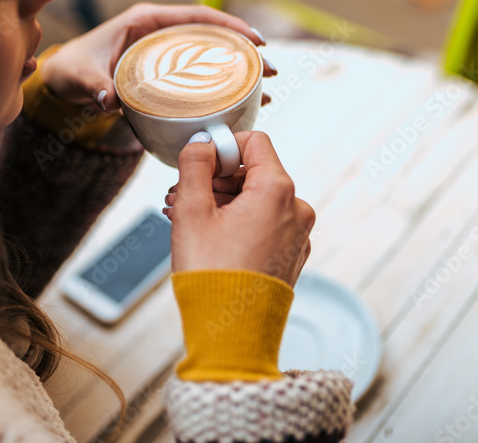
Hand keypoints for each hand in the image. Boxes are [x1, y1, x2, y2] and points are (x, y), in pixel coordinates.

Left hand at [40, 3, 276, 111]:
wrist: (63, 79)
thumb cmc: (72, 70)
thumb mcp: (81, 76)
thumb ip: (94, 85)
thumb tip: (109, 99)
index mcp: (147, 20)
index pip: (197, 16)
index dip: (230, 25)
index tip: (256, 40)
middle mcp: (161, 33)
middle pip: (213, 36)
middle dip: (245, 52)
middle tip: (272, 71)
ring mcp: (166, 53)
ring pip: (211, 57)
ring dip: (239, 72)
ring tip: (266, 92)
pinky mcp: (166, 73)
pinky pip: (200, 76)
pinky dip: (221, 88)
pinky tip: (241, 106)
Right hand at [164, 131, 314, 287]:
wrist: (232, 336)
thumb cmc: (212, 274)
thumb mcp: (192, 211)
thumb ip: (195, 166)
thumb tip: (202, 143)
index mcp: (278, 190)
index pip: (255, 142)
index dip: (222, 146)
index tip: (198, 163)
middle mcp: (297, 209)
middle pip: (254, 173)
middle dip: (215, 180)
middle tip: (180, 195)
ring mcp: (297, 236)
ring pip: (257, 201)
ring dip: (221, 204)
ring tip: (184, 219)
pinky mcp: (291, 257)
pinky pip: (264, 226)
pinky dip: (237, 225)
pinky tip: (207, 238)